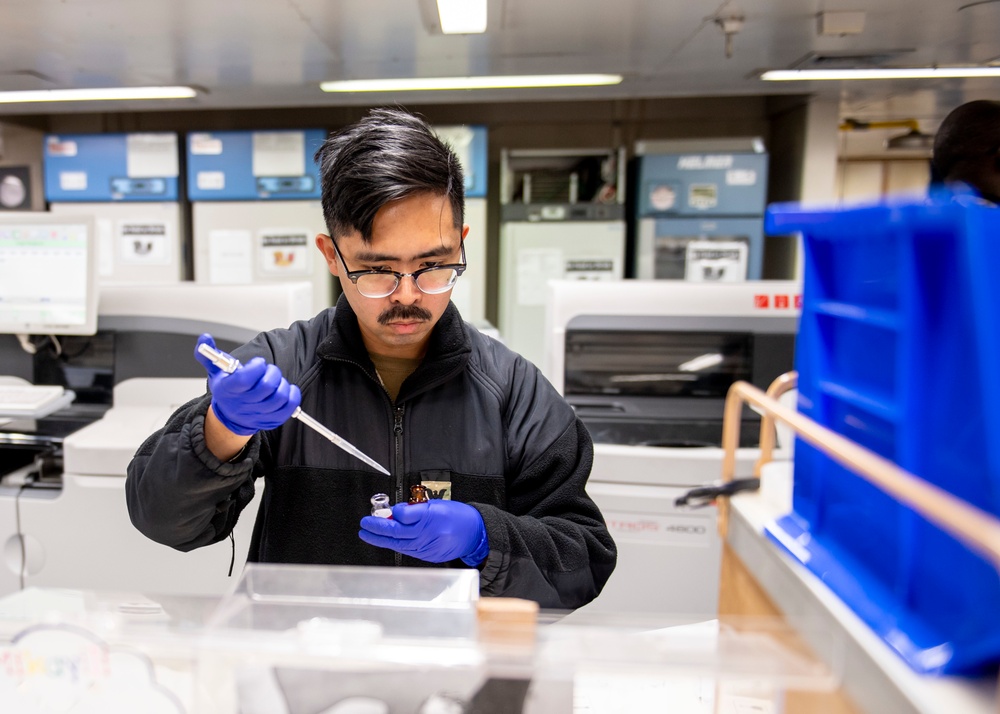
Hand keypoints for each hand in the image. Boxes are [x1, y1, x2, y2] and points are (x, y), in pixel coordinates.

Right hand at [194, 334, 300, 436]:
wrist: (232, 415)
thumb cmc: (228, 390)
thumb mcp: (215, 372)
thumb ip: (208, 355)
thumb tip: (204, 338)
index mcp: (229, 390)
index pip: (245, 379)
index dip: (256, 367)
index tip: (258, 363)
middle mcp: (244, 403)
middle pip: (267, 386)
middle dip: (272, 372)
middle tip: (268, 370)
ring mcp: (259, 413)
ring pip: (280, 396)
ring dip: (282, 383)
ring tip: (275, 380)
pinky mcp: (273, 419)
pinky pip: (290, 407)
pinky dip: (292, 395)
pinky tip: (285, 389)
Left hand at [359, 499, 488, 565]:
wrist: (475, 534)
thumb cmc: (457, 516)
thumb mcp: (437, 505)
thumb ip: (415, 510)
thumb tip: (396, 513)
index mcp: (431, 517)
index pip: (403, 518)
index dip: (388, 517)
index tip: (379, 514)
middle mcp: (428, 534)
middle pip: (397, 533)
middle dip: (378, 529)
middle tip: (364, 524)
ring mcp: (428, 547)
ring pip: (399, 544)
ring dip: (381, 539)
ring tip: (368, 533)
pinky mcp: (428, 556)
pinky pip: (407, 550)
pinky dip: (395, 545)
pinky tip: (386, 541)